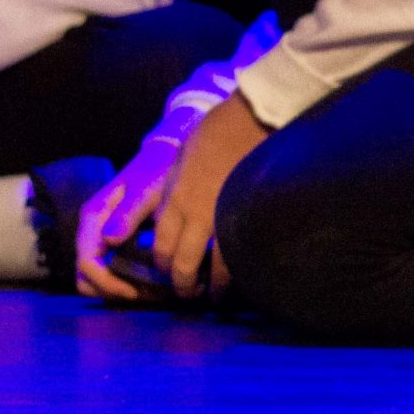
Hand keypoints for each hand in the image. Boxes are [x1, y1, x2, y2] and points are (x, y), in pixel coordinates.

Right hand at [75, 136, 182, 302]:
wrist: (162, 160)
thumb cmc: (154, 173)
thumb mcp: (146, 190)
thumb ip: (128, 213)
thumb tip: (109, 240)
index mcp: (94, 218)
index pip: (87, 262)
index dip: (107, 283)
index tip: (135, 290)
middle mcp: (91, 230)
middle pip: (85, 277)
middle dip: (110, 290)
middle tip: (143, 293)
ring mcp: (98, 237)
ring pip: (93, 279)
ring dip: (115, 289)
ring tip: (146, 290)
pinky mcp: (109, 243)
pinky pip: (106, 271)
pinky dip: (120, 281)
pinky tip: (146, 281)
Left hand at [153, 91, 270, 299]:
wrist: (252, 118)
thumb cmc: (216, 130)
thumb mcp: (181, 156)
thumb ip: (172, 187)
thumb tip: (169, 208)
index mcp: (173, 198)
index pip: (161, 244)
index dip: (163, 263)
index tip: (168, 269)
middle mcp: (192, 214)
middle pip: (179, 262)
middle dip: (181, 283)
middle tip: (188, 291)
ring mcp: (220, 218)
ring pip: (209, 267)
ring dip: (209, 287)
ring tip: (213, 296)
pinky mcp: (246, 218)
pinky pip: (237, 256)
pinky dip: (236, 273)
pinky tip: (239, 279)